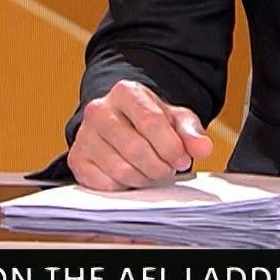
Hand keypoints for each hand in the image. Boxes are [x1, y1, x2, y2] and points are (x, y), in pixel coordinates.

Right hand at [67, 79, 213, 190]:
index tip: (181, 159)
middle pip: (135, 149)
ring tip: (151, 172)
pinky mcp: (76, 159)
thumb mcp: (175, 120)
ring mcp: (84, 135)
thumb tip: (203, 147)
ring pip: (120, 169)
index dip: (171, 147)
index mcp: (125, 92)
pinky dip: (124, 187)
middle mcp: (98, 109)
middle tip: (167, 169)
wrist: (121, 125)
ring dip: (143, 179)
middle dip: (159, 167)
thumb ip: (191, 133)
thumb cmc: (149, 123)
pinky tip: (131, 176)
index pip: (151, 122)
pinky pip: (105, 184)